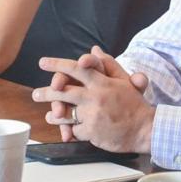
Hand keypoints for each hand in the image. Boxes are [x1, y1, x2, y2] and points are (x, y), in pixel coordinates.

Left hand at [35, 52, 153, 151]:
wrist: (145, 129)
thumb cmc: (134, 104)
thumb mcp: (124, 80)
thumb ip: (108, 64)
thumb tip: (94, 50)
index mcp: (102, 82)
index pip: (76, 68)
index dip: (57, 64)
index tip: (43, 62)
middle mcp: (95, 97)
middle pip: (62, 91)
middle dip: (46, 92)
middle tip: (35, 94)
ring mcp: (92, 115)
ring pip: (64, 113)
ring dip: (54, 114)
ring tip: (50, 115)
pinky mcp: (91, 131)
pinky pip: (74, 129)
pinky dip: (71, 130)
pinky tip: (67, 131)